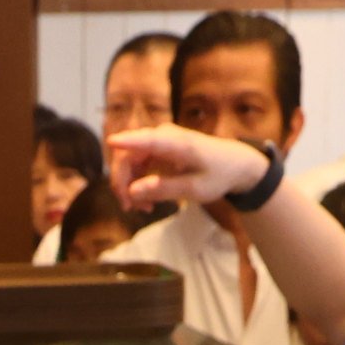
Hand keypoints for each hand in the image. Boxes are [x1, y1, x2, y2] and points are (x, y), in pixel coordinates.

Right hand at [105, 126, 270, 212]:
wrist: (233, 163)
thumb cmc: (218, 175)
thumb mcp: (195, 190)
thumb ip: (163, 189)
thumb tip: (132, 192)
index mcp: (178, 144)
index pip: (148, 140)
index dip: (128, 140)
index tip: (111, 141)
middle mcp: (164, 136)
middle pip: (128, 154)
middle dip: (122, 182)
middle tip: (129, 208)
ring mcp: (158, 140)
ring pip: (128, 161)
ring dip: (129, 186)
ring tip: (143, 209)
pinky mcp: (156, 148)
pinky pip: (136, 164)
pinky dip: (137, 183)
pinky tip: (147, 201)